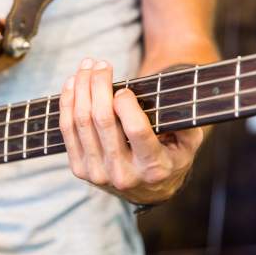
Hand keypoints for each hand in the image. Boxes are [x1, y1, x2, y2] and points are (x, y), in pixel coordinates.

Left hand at [59, 58, 203, 203]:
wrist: (148, 190)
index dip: (126, 104)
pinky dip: (67, 103)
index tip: (124, 89)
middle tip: (101, 64)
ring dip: (81, 89)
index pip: (136, 130)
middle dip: (99, 85)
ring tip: (86, 67)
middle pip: (102, 120)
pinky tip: (72, 84)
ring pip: (81, 122)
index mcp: (152, 168)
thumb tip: (176, 95)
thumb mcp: (188, 143)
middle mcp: (123, 174)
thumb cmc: (169, 157)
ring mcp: (97, 173)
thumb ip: (185, 122)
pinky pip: (67, 130)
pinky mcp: (79, 169)